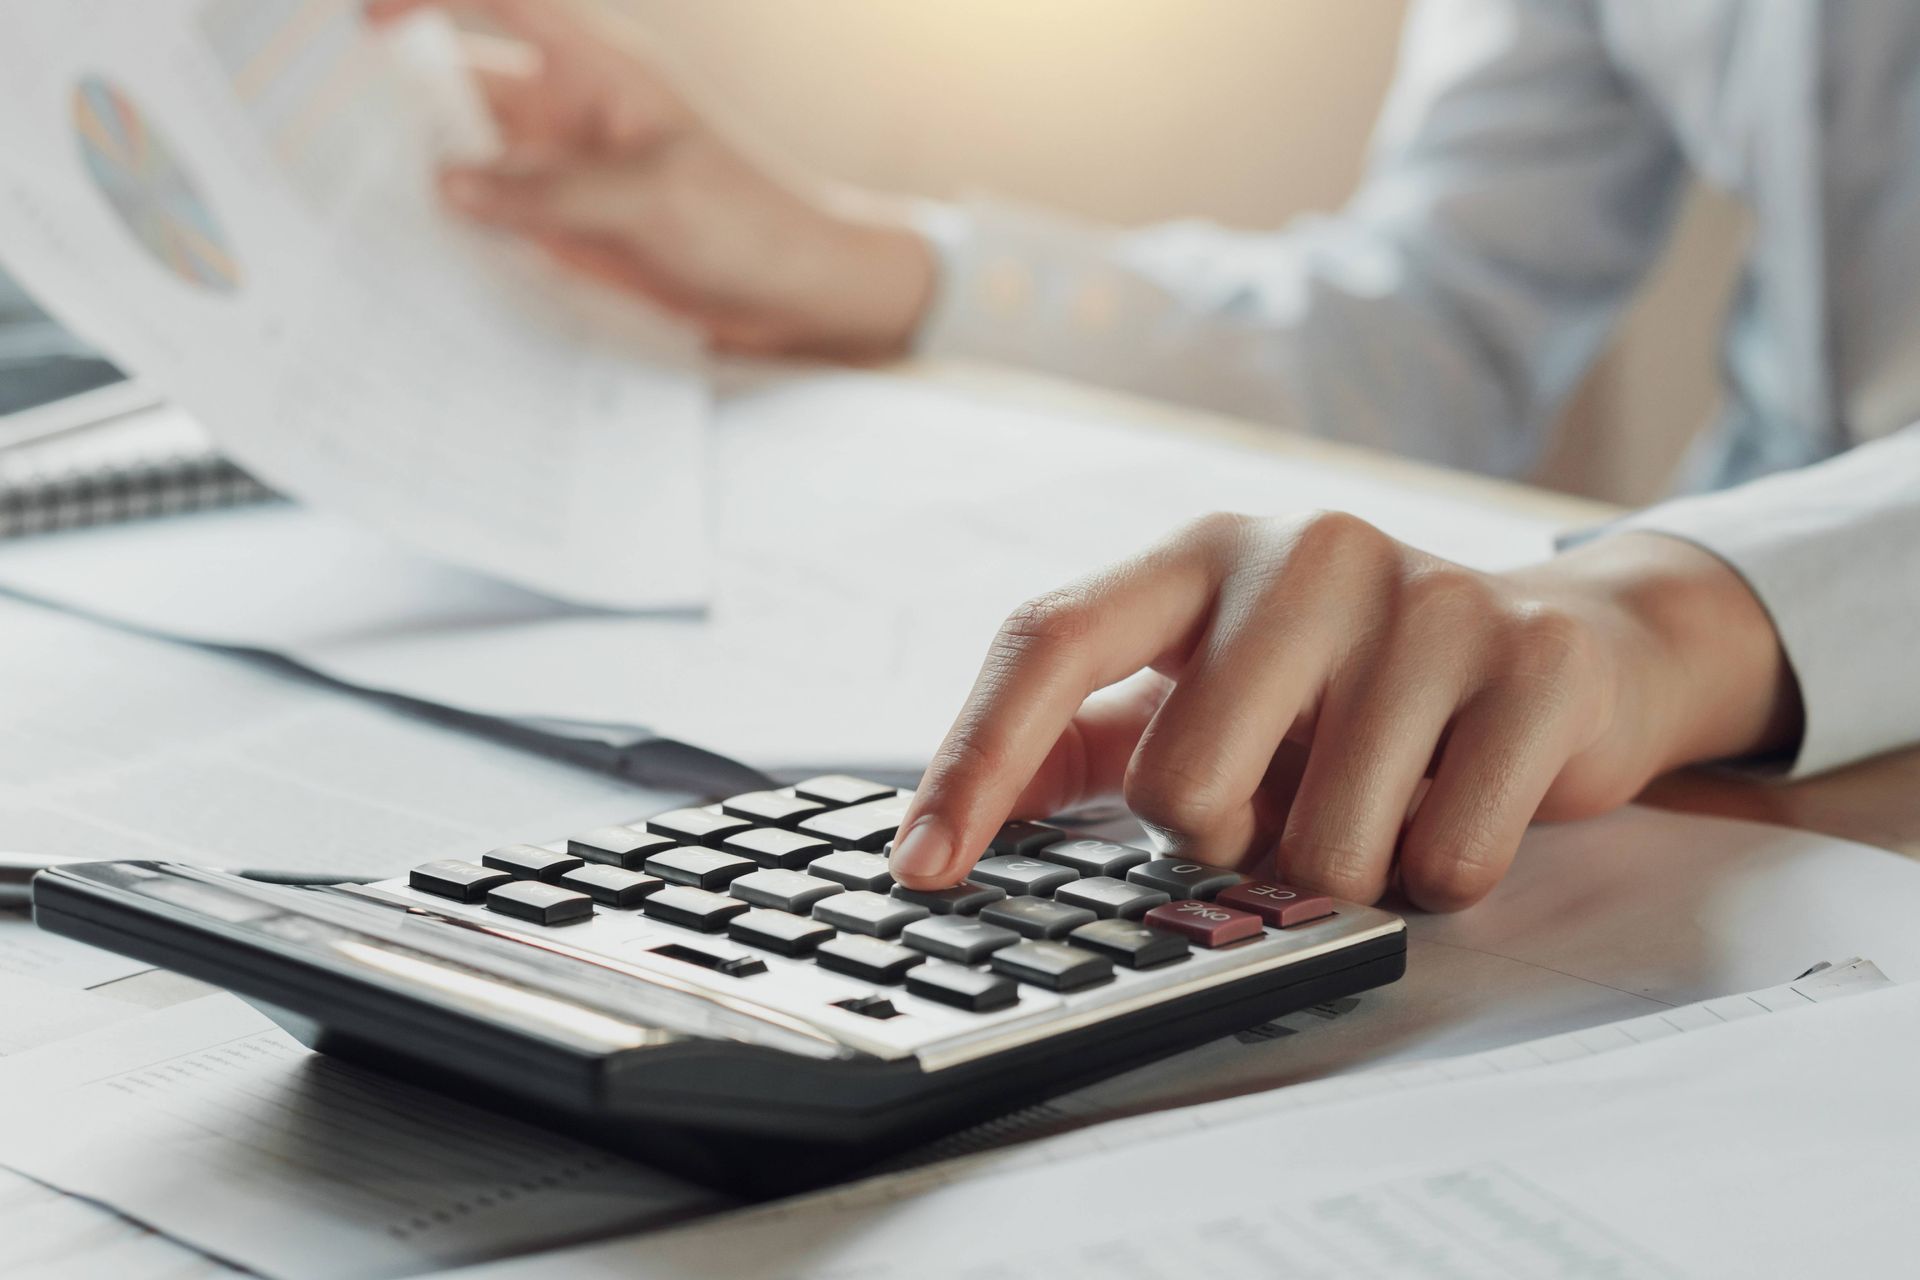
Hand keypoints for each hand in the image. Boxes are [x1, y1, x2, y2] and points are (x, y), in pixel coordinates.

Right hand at [367, 0, 935, 358]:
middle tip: (338, 140)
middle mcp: (573, 116)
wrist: (804, 295)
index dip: (434, 2)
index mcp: (598, 74)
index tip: (368, 23)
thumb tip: (453, 185)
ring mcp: (568, 176)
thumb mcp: (653, 201)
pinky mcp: (571, 231)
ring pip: (474, 161)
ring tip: (360, 203)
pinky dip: (463, 231)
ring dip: (428, 177)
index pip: (504, 6)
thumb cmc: (753, 225)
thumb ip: (551, 192)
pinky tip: (419, 253)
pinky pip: (500, 220)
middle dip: (406, 103)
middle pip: (466, 88)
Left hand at [887, 513, 1800, 909]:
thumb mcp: (1217, 683)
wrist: (1570, 649)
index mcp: (1200, 556)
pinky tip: (1455, 805)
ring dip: (1341, 873)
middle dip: (1224, 845)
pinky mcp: (1533, 665)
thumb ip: (1094, 737)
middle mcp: (1303, 551)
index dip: (973, 759)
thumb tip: (952, 825)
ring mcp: (1426, 599)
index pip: (1049, 639)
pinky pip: (1445, 863)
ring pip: (1318, 852)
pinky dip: (1439, 879)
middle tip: (1284, 806)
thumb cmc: (1355, 686)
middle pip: (1180, 788)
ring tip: (1383, 800)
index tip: (922, 869)